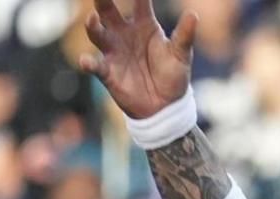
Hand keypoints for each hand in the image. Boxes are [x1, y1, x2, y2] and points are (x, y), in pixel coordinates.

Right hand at [80, 0, 197, 119]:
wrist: (165, 106)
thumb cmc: (172, 75)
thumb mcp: (180, 55)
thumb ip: (184, 35)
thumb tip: (194, 14)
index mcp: (144, 24)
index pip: (139, 2)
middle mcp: (124, 34)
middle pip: (109, 12)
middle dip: (103, 0)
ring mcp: (114, 52)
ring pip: (98, 34)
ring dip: (93, 26)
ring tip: (92, 19)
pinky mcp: (108, 72)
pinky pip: (95, 66)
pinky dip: (88, 63)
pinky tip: (85, 61)